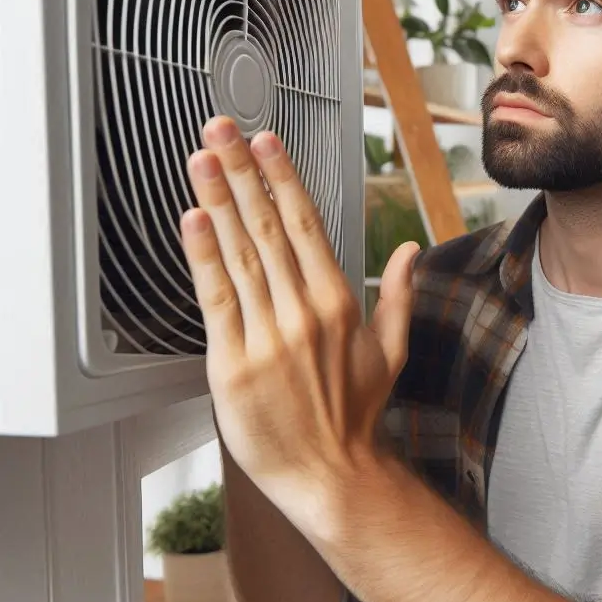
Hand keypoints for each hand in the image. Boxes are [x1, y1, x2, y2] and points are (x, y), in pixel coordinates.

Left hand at [180, 115, 419, 537]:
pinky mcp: (233, 363)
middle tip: (219, 128)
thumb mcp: (390, 351)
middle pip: (267, 226)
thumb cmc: (356, 413)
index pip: (305, 225)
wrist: (330, 472)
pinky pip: (216, 299)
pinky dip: (202, 255)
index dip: (282, 178)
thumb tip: (409, 251)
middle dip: (242, 171)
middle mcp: (303, 311)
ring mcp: (268, 336)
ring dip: (218, 199)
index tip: (265, 142)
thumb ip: (398, 295)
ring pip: (240, 253)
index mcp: (339, 302)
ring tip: (201, 158)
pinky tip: (192, 218)